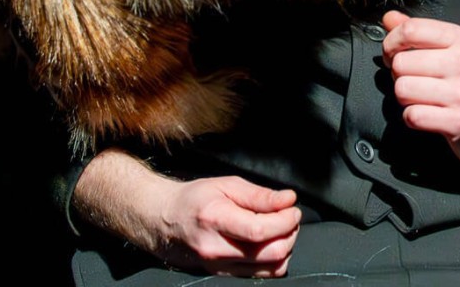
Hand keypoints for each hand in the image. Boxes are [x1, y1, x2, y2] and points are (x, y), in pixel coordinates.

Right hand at [74, 149, 300, 276]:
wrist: (165, 222)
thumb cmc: (194, 199)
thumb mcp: (225, 184)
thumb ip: (258, 195)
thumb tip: (288, 199)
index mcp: (216, 220)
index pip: (260, 230)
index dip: (285, 221)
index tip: (293, 209)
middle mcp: (217, 249)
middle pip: (270, 253)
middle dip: (290, 234)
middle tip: (291, 217)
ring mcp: (220, 267)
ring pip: (269, 269)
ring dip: (285, 248)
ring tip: (281, 228)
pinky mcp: (224, 275)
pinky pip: (260, 275)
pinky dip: (273, 260)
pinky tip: (270, 242)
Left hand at [382, 11, 459, 191]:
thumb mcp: (451, 51)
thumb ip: (419, 32)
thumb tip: (389, 18)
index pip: (412, 29)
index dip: (391, 42)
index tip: (393, 53)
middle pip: (401, 62)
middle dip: (398, 74)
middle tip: (413, 80)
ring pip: (403, 89)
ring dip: (404, 97)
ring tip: (420, 98)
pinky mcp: (459, 122)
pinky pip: (413, 115)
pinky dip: (412, 117)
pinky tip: (427, 115)